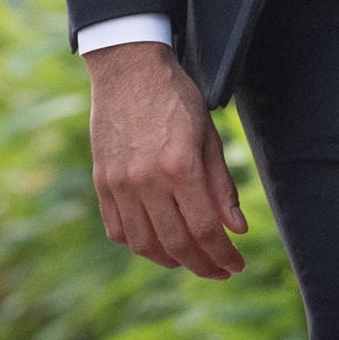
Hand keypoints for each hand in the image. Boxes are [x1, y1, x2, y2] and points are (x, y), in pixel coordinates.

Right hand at [83, 42, 246, 279]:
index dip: (223, 255)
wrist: (128, 69)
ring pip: (144, 244)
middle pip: (176, 244)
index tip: (236, 265)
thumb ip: (221, 185)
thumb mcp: (208, 135)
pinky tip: (157, 241)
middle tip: (220, 271)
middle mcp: (146, 180)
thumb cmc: (175, 97)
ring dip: (171, 260)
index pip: (205, 229)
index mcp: (179, 166)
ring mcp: (119, 183)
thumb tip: (236, 229)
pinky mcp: (102, 181)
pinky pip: (117, 229)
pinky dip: (139, 244)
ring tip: (190, 258)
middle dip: (203, 265)